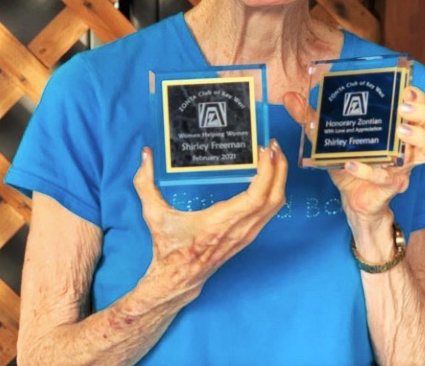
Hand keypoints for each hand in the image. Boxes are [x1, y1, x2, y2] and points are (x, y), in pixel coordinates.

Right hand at [133, 142, 287, 295]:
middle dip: (279, 169)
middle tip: (274, 145)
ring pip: (276, 205)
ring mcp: (247, 234)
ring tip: (273, 155)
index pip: (256, 198)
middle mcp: (240, 229)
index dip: (267, 173)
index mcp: (221, 222)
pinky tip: (269, 175)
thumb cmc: (168, 247)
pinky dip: (274, 190)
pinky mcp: (249, 235)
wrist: (177, 279)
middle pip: (274, 198)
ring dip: (279, 178)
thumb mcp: (153, 214)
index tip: (265, 151)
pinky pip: (270, 211)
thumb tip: (146, 154)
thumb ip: (145, 182)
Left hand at [283, 86, 424, 223]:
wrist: (353, 201)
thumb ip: (311, 118)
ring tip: (399, 132)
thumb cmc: (350, 163)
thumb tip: (290, 97)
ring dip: (417, 139)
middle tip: (403, 109)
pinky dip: (369, 171)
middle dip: (423, 113)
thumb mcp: (329, 138)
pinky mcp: (390, 187)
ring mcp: (403, 167)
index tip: (405, 88)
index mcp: (395, 127)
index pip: (419, 106)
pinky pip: (388, 178)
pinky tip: (352, 164)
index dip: (418, 97)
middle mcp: (406, 145)